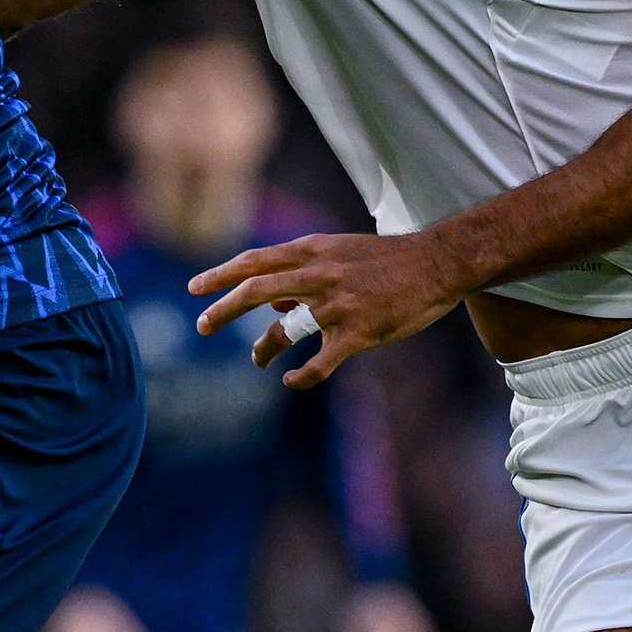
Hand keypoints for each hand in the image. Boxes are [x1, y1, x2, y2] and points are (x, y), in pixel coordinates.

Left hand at [190, 230, 466, 386]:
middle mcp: (319, 274)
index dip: (220, 274)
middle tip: (202, 326)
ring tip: (257, 359)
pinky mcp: (358, 332)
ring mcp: (338, 303)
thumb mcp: (338, 254)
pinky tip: (289, 380)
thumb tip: (268, 302)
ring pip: (284, 328)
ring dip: (263, 347)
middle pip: (256, 290)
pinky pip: (319, 361)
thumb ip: (301, 274)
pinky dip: (300, 375)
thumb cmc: (385, 260)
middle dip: (223, 309)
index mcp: (312, 251)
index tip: (194, 288)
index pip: (254, 261)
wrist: (436, 264)